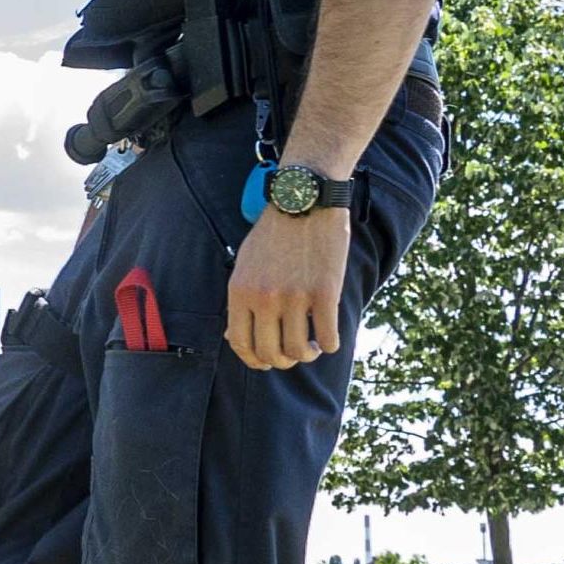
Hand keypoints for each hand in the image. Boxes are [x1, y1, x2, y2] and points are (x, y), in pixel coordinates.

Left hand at [226, 200, 351, 369]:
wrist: (304, 201)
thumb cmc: (273, 235)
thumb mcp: (244, 265)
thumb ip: (240, 302)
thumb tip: (233, 339)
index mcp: (239, 292)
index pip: (240, 344)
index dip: (254, 360)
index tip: (267, 361)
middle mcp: (264, 298)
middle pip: (271, 354)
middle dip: (283, 361)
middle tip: (294, 353)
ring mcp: (295, 297)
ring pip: (299, 350)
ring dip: (307, 354)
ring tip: (312, 345)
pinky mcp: (325, 292)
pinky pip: (328, 338)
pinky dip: (330, 345)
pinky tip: (329, 338)